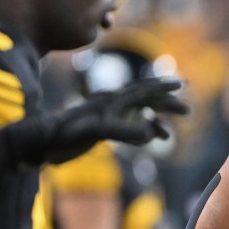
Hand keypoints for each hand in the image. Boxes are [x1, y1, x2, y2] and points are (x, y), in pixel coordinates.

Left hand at [4, 77, 187, 165]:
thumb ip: (123, 131)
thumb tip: (150, 133)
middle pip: (145, 100)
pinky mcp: (102, 129)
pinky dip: (144, 132)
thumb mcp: (95, 132)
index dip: (163, 88)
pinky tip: (152, 140)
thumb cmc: (64, 136)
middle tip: (187, 111)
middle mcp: (112, 105)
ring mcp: (107, 117)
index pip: (143, 90)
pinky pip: (129, 127)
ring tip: (172, 132)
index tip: (182, 84)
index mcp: (112, 100)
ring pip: (138, 115)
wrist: (41, 143)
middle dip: (166, 105)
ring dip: (156, 121)